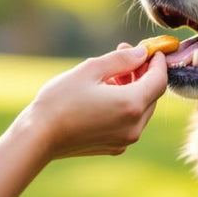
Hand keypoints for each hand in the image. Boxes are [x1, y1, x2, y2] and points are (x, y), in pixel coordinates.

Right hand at [19, 44, 167, 159]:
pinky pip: (129, 121)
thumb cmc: (61, 100)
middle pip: (152, 94)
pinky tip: (106, 93)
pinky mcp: (114, 147)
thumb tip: (142, 53)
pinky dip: (125, 104)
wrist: (38, 137)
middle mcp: (134, 126)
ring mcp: (125, 140)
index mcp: (131, 104)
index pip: (159, 80)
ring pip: (141, 108)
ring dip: (134, 88)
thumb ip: (122, 60)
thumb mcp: (91, 70)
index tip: (152, 49)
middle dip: (143, 72)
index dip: (158, 62)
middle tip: (126, 54)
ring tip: (112, 72)